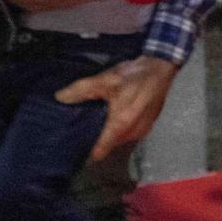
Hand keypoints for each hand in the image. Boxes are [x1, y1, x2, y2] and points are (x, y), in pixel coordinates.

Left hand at [56, 56, 178, 160]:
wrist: (161, 68)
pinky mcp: (147, 126)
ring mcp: (142, 131)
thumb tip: (60, 97)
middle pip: (108, 146)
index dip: (86, 152)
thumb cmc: (134, 75)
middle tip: (83, 126)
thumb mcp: (105, 79)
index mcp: (120, 124)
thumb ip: (80, 90)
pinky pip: (128, 134)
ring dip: (109, 133)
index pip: (100, 151)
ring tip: (98, 120)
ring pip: (118, 140)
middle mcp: (132, 133)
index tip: (74, 147)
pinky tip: (114, 115)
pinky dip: (119, 129)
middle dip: (96, 138)